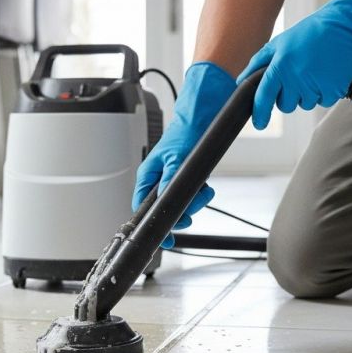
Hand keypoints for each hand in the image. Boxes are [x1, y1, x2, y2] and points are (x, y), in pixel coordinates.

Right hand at [133, 62, 235, 248]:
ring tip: (205, 192)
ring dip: (195, 202)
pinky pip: (193, 193)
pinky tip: (207, 188)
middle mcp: (159, 178)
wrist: (206, 113)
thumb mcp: (177, 158)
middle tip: (193, 212)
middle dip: (182, 212)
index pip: (144, 207)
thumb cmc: (186, 130)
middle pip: (165, 208)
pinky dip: (202, 194)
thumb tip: (167, 202)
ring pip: (182, 202)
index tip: (165, 239)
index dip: (153, 225)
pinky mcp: (189, 175)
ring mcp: (174, 177)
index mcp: (148, 175)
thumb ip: (170, 182)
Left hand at [239, 0, 351, 128]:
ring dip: (308, 93)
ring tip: (314, 70)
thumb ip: (257, 63)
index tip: (259, 124)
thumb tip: (241, 81)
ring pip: (305, 104)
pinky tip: (327, 74)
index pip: (264, 96)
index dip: (260, 113)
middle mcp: (296, 77)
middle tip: (298, 76)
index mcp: (280, 66)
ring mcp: (316, 84)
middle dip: (288, 96)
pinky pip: (324, 101)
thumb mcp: (279, 42)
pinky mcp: (335, 88)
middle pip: (285, 105)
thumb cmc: (309, 33)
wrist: (346, 25)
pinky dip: (325, 92)